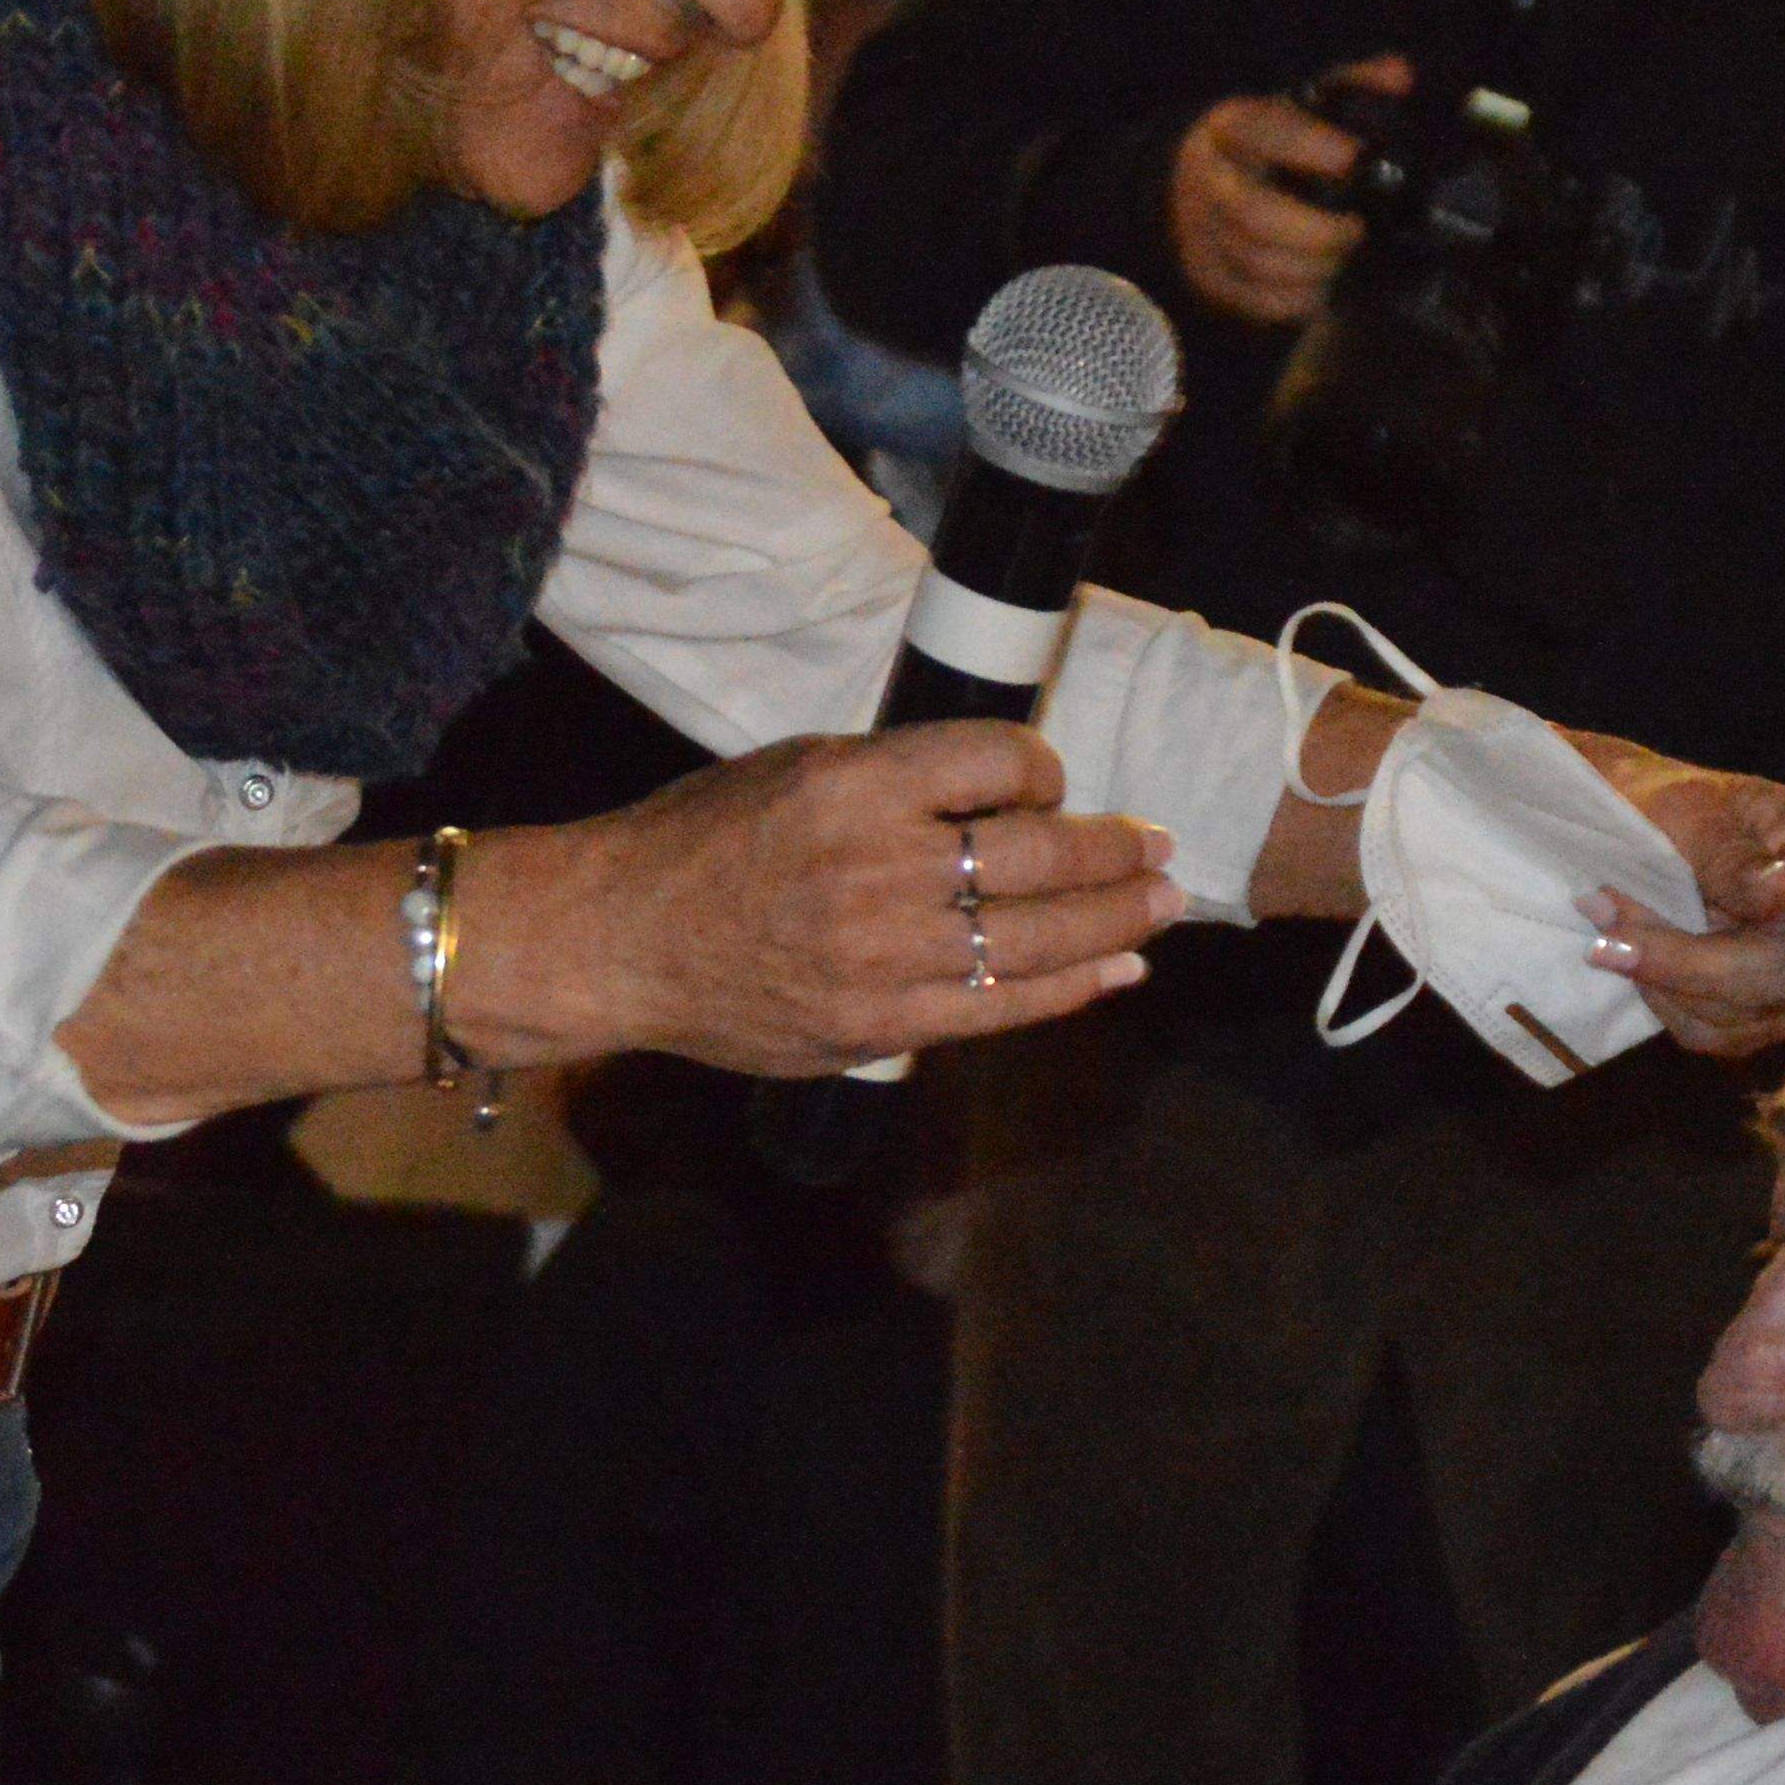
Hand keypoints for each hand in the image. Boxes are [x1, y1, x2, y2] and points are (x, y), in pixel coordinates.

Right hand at [484, 722, 1182, 1074]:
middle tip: (1161, 846)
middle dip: (1115, 849)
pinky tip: (1115, 972)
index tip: (1051, 782)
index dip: (1044, 768)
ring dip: (1117, 920)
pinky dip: (1070, 987)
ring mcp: (880, 955)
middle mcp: (877, 868)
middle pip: (1038, 855)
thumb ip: (897, 778)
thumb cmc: (706, 840)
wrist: (621, 939)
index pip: (1000, 760)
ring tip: (1163, 904)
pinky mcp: (878, 1024)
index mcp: (855, 786)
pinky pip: (1000, 1005)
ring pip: (1035, 936)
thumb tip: (1003, 792)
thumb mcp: (797, 768)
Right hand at [1167, 55, 1408, 327]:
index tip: (1353, 158)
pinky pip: (1254, 301)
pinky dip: (1296, 300)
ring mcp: (1200, 231)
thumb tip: (1400, 76)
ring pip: (1257, 263)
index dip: (1309, 146)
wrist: (1203, 183)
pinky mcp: (1206, 275)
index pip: (1262, 132)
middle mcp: (1207, 177)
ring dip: (1313, 268)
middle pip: (1254, 215)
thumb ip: (1356, 86)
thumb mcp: (1307, 104)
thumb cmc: (1272, 143)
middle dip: (1318, 231)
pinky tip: (1321, 286)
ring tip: (1343, 257)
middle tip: (1357, 230)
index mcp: (1231, 126)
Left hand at [1572, 747, 1784, 1060]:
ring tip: (1612, 918)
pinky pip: (1716, 1031)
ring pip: (1749, 1016)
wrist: (1624, 821)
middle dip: (1693, 961)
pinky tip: (1635, 953)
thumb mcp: (1691, 811)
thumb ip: (1733, 854)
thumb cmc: (1665, 798)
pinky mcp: (1758, 1008)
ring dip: (1666, 980)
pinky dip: (1665, 999)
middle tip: (1605, 920)